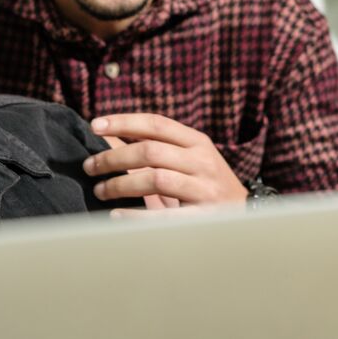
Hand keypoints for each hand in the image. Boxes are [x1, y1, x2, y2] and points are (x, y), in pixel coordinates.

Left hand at [83, 114, 247, 208]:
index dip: (124, 121)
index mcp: (198, 141)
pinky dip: (136, 214)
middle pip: (150, 151)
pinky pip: (164, 215)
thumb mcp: (192, 158)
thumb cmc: (207, 184)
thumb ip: (159, 146)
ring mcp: (204, 188)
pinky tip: (116, 214)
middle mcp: (202, 161)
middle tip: (90, 166)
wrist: (247, 216)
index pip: (156, 123)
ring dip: (120, 184)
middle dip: (113, 158)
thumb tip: (110, 136)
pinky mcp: (203, 217)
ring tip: (100, 190)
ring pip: (154, 178)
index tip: (95, 125)